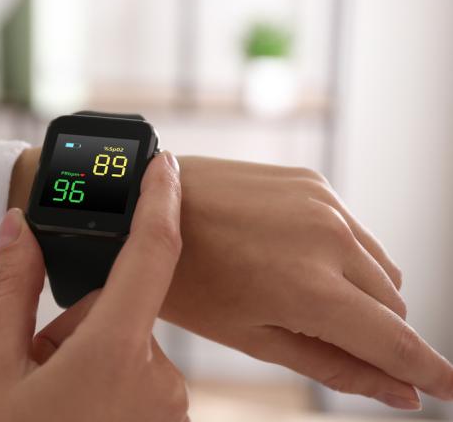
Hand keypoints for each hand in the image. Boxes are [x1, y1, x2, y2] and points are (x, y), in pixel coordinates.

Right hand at [0, 152, 188, 421]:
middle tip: (43, 362)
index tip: (165, 166)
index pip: (152, 255)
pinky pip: (140, 369)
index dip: (160, 202)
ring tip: (57, 394)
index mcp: (114, 355)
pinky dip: (109, 374)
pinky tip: (78, 406)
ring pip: (128, 340)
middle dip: (82, 320)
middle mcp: (158, 379)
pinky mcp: (168, 418)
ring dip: (93, 351)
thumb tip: (16, 228)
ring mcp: (167, 405)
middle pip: (121, 306)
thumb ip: (10, 288)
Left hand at [162, 156, 452, 409]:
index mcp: (312, 287)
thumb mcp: (253, 335)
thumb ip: (334, 364)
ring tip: (303, 295)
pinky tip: (298, 259)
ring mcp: (323, 202)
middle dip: (376, 332)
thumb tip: (399, 391)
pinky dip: (343, 256)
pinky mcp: (312, 181)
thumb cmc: (186, 278)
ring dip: (361, 292)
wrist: (149, 205)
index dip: (429, 370)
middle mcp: (330, 237)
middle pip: (393, 304)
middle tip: (328, 336)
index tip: (447, 387)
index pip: (396, 340)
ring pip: (380, 266)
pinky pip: (355, 231)